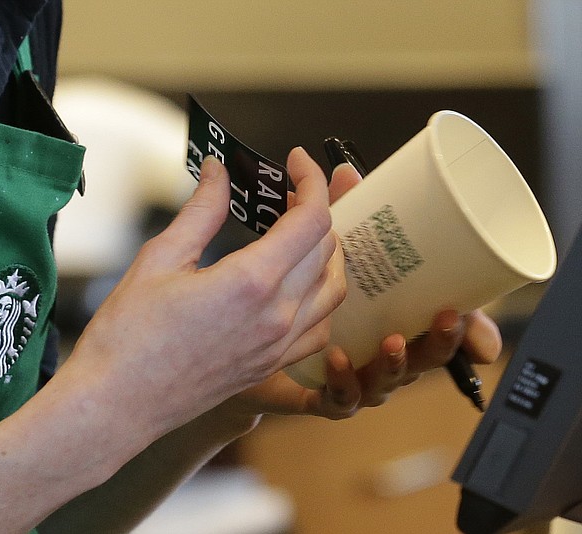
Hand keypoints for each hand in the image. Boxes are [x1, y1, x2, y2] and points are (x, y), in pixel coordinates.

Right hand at [62, 147, 346, 436]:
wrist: (117, 403)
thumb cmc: (128, 335)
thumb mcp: (160, 258)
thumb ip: (201, 211)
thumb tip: (218, 173)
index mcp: (251, 283)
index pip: (311, 220)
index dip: (312, 182)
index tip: (298, 161)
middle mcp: (277, 316)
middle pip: (326, 249)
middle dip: (317, 209)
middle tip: (288, 192)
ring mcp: (277, 346)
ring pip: (334, 290)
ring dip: (327, 253)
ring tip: (299, 232)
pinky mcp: (270, 366)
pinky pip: (320, 327)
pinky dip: (322, 297)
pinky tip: (297, 285)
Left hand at [218, 162, 502, 420]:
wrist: (232, 342)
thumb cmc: (284, 295)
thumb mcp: (316, 249)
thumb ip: (337, 212)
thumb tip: (345, 169)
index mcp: (383, 317)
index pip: (434, 321)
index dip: (466, 322)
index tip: (472, 305)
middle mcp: (371, 352)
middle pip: (421, 355)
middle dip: (442, 341)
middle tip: (450, 318)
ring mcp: (346, 377)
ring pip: (384, 380)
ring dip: (396, 363)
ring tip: (396, 341)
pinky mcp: (310, 394)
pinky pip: (335, 400)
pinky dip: (342, 384)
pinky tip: (336, 360)